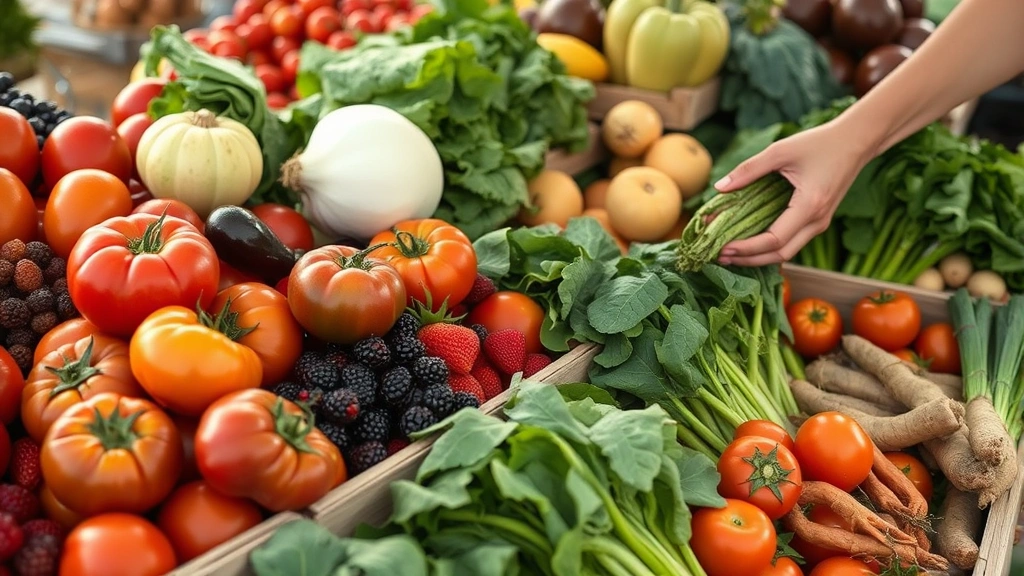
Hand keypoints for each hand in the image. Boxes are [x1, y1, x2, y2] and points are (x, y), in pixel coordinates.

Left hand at [714, 120, 875, 266]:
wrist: (856, 141)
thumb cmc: (819, 143)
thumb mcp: (780, 151)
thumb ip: (748, 170)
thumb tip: (719, 187)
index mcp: (810, 206)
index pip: (774, 240)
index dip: (747, 248)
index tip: (723, 248)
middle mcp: (817, 221)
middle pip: (780, 255)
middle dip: (749, 259)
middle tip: (720, 256)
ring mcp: (820, 223)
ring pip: (787, 252)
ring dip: (759, 256)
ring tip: (730, 253)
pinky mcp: (818, 220)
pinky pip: (792, 242)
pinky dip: (770, 247)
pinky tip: (750, 242)